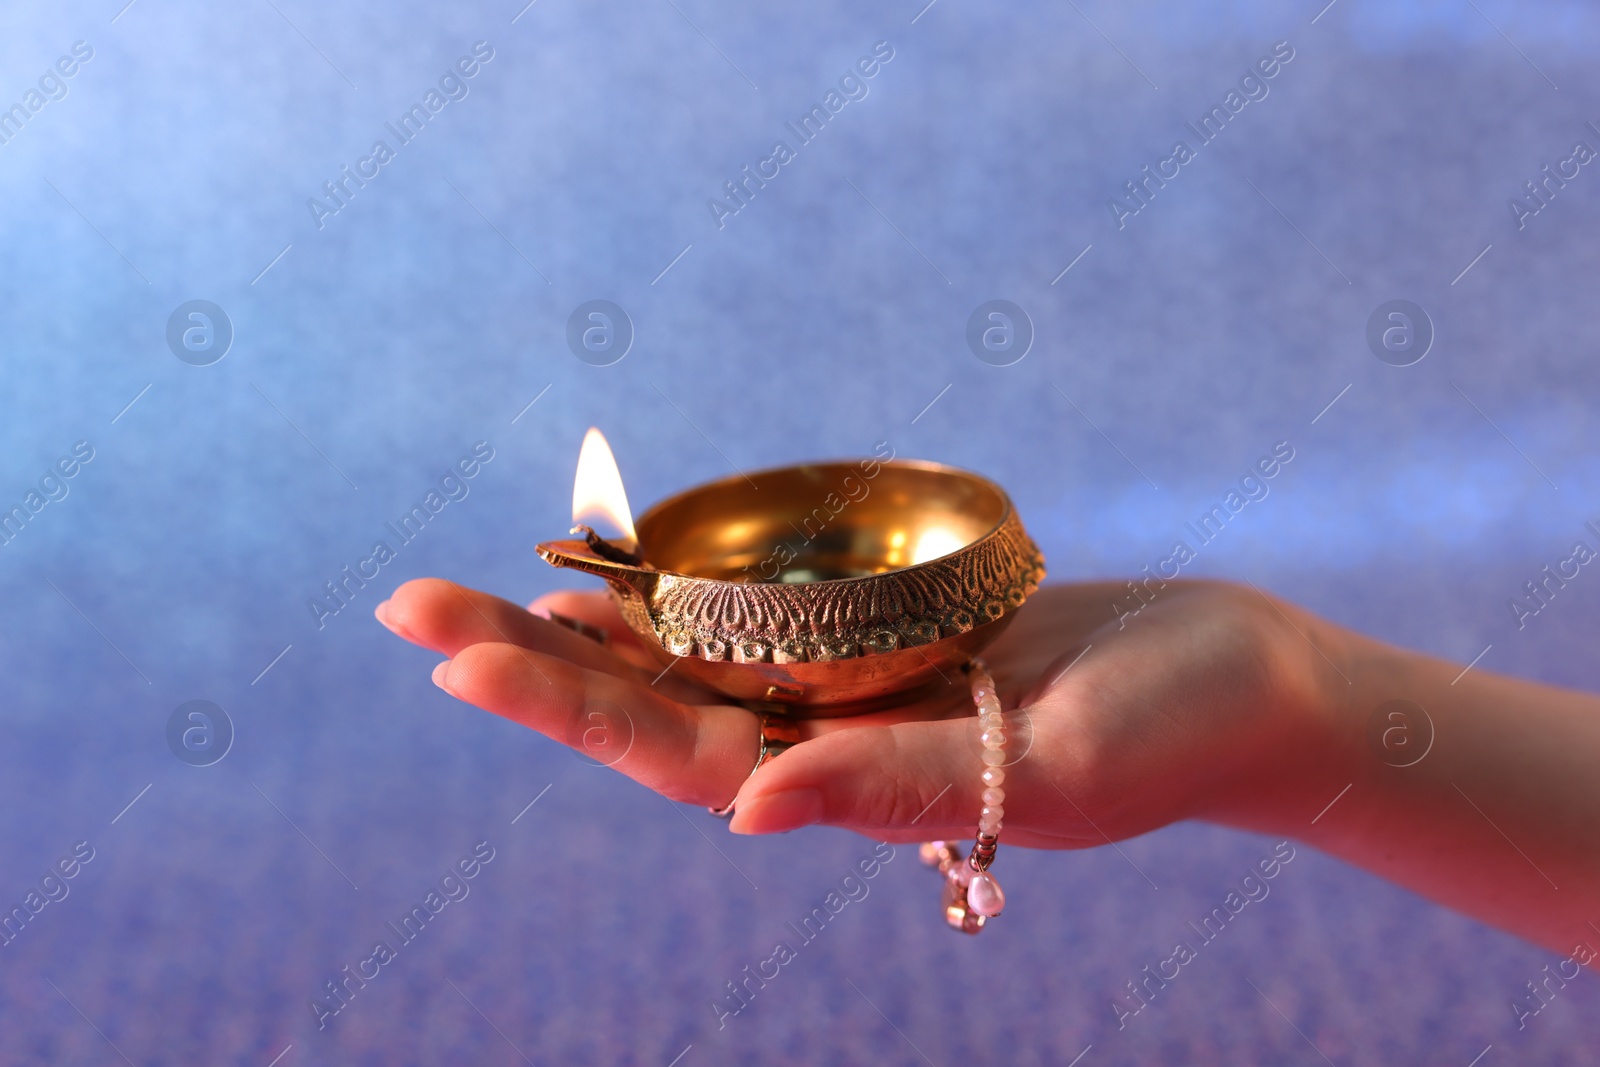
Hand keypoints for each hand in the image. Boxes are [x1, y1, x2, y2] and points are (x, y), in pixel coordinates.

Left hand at [374, 577, 1335, 847]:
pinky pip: (758, 612)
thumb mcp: (1048, 766)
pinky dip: (679, 590)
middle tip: (403, 608)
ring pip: (691, 659)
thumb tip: (743, 812)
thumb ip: (901, 789)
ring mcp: (851, 689)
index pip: (686, 757)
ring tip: (461, 594)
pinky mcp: (883, 634)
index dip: (573, 712)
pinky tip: (607, 570)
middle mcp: (831, 745)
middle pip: (653, 706)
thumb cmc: (1171, 733)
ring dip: (579, 626)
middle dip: (530, 662)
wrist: (1236, 684)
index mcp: (857, 793)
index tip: (460, 663)